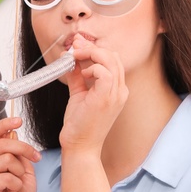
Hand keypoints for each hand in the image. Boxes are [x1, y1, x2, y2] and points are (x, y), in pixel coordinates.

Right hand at [0, 116, 39, 191]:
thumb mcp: (25, 169)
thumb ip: (19, 153)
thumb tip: (13, 134)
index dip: (5, 124)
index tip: (19, 120)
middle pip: (4, 144)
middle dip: (24, 149)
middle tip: (35, 158)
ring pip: (6, 159)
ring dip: (20, 172)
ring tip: (18, 183)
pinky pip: (7, 177)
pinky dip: (16, 184)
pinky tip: (12, 191)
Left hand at [58, 34, 127, 154]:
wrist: (80, 146)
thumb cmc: (80, 124)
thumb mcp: (79, 95)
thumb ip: (77, 77)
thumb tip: (70, 59)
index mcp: (117, 89)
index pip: (112, 60)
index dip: (95, 49)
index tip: (77, 45)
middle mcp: (120, 90)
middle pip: (113, 56)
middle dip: (91, 47)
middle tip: (74, 46)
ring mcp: (115, 95)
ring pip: (110, 60)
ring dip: (90, 53)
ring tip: (74, 57)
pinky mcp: (106, 98)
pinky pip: (104, 73)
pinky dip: (91, 68)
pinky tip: (82, 74)